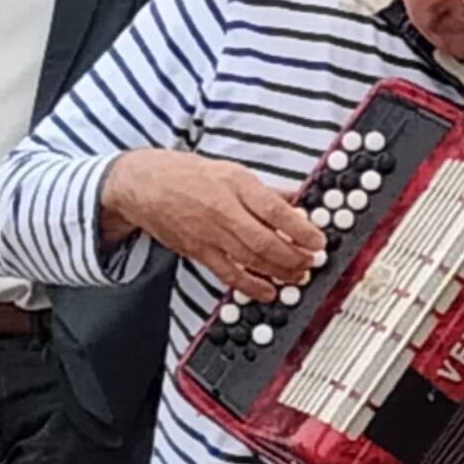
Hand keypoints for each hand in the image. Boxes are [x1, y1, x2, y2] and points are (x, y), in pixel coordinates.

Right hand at [102, 147, 326, 300]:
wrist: (144, 184)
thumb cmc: (189, 175)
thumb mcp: (233, 171)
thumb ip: (266, 190)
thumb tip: (298, 200)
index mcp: (237, 184)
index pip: (275, 209)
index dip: (300, 228)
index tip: (318, 240)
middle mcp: (224, 209)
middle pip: (265, 240)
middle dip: (293, 256)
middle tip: (311, 262)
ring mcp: (209, 233)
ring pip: (250, 260)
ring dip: (278, 272)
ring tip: (297, 276)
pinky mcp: (198, 251)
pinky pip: (228, 274)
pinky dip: (251, 286)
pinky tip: (268, 291)